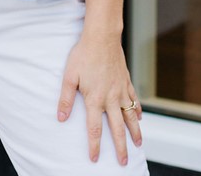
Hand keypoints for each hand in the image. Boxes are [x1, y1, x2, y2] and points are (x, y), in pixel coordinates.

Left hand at [56, 33, 141, 165]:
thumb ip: (65, 99)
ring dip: (135, 132)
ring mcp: (121, 89)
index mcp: (95, 99)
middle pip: (117, 128)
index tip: (94, 159)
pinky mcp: (126, 80)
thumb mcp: (69, 76)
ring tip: (138, 144)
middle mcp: (111, 98)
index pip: (95, 129)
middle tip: (124, 162)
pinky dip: (137, 110)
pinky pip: (134, 99)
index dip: (94, 145)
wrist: (102, 37)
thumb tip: (60, 119)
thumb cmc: (83, 55)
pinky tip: (139, 117)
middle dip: (120, 147)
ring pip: (130, 116)